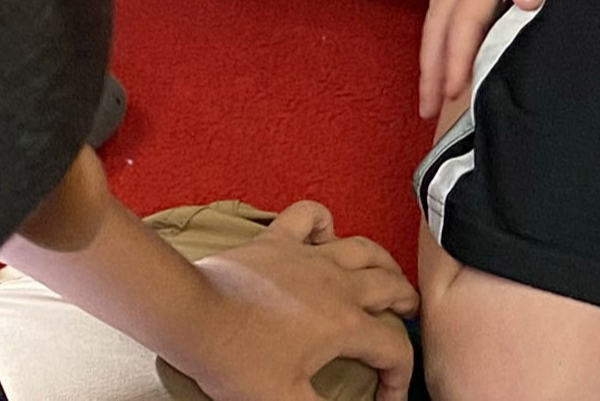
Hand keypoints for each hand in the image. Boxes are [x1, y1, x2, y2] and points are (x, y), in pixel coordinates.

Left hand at [171, 203, 417, 400]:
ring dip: (383, 262)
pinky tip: (325, 235)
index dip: (399, 378)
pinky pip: (310, 217)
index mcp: (346, 324)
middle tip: (407, 318)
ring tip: (388, 275)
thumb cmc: (235, 359)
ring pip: (363, 248)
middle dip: (407, 306)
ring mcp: (309, 256)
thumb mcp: (284, 400)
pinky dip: (323, 223)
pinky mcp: (278, 240)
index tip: (387, 397)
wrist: (192, 315)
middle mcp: (338, 284)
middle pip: (391, 287)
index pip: (394, 349)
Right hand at [417, 0, 572, 118]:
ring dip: (427, 57)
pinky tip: (435, 48)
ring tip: (426, 93)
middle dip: (432, 71)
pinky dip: (432, 33)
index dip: (458, 61)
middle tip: (428, 112)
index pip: (467, 22)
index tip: (452, 96)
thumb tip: (524, 5)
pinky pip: (436, 3)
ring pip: (433, 18)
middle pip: (439, 28)